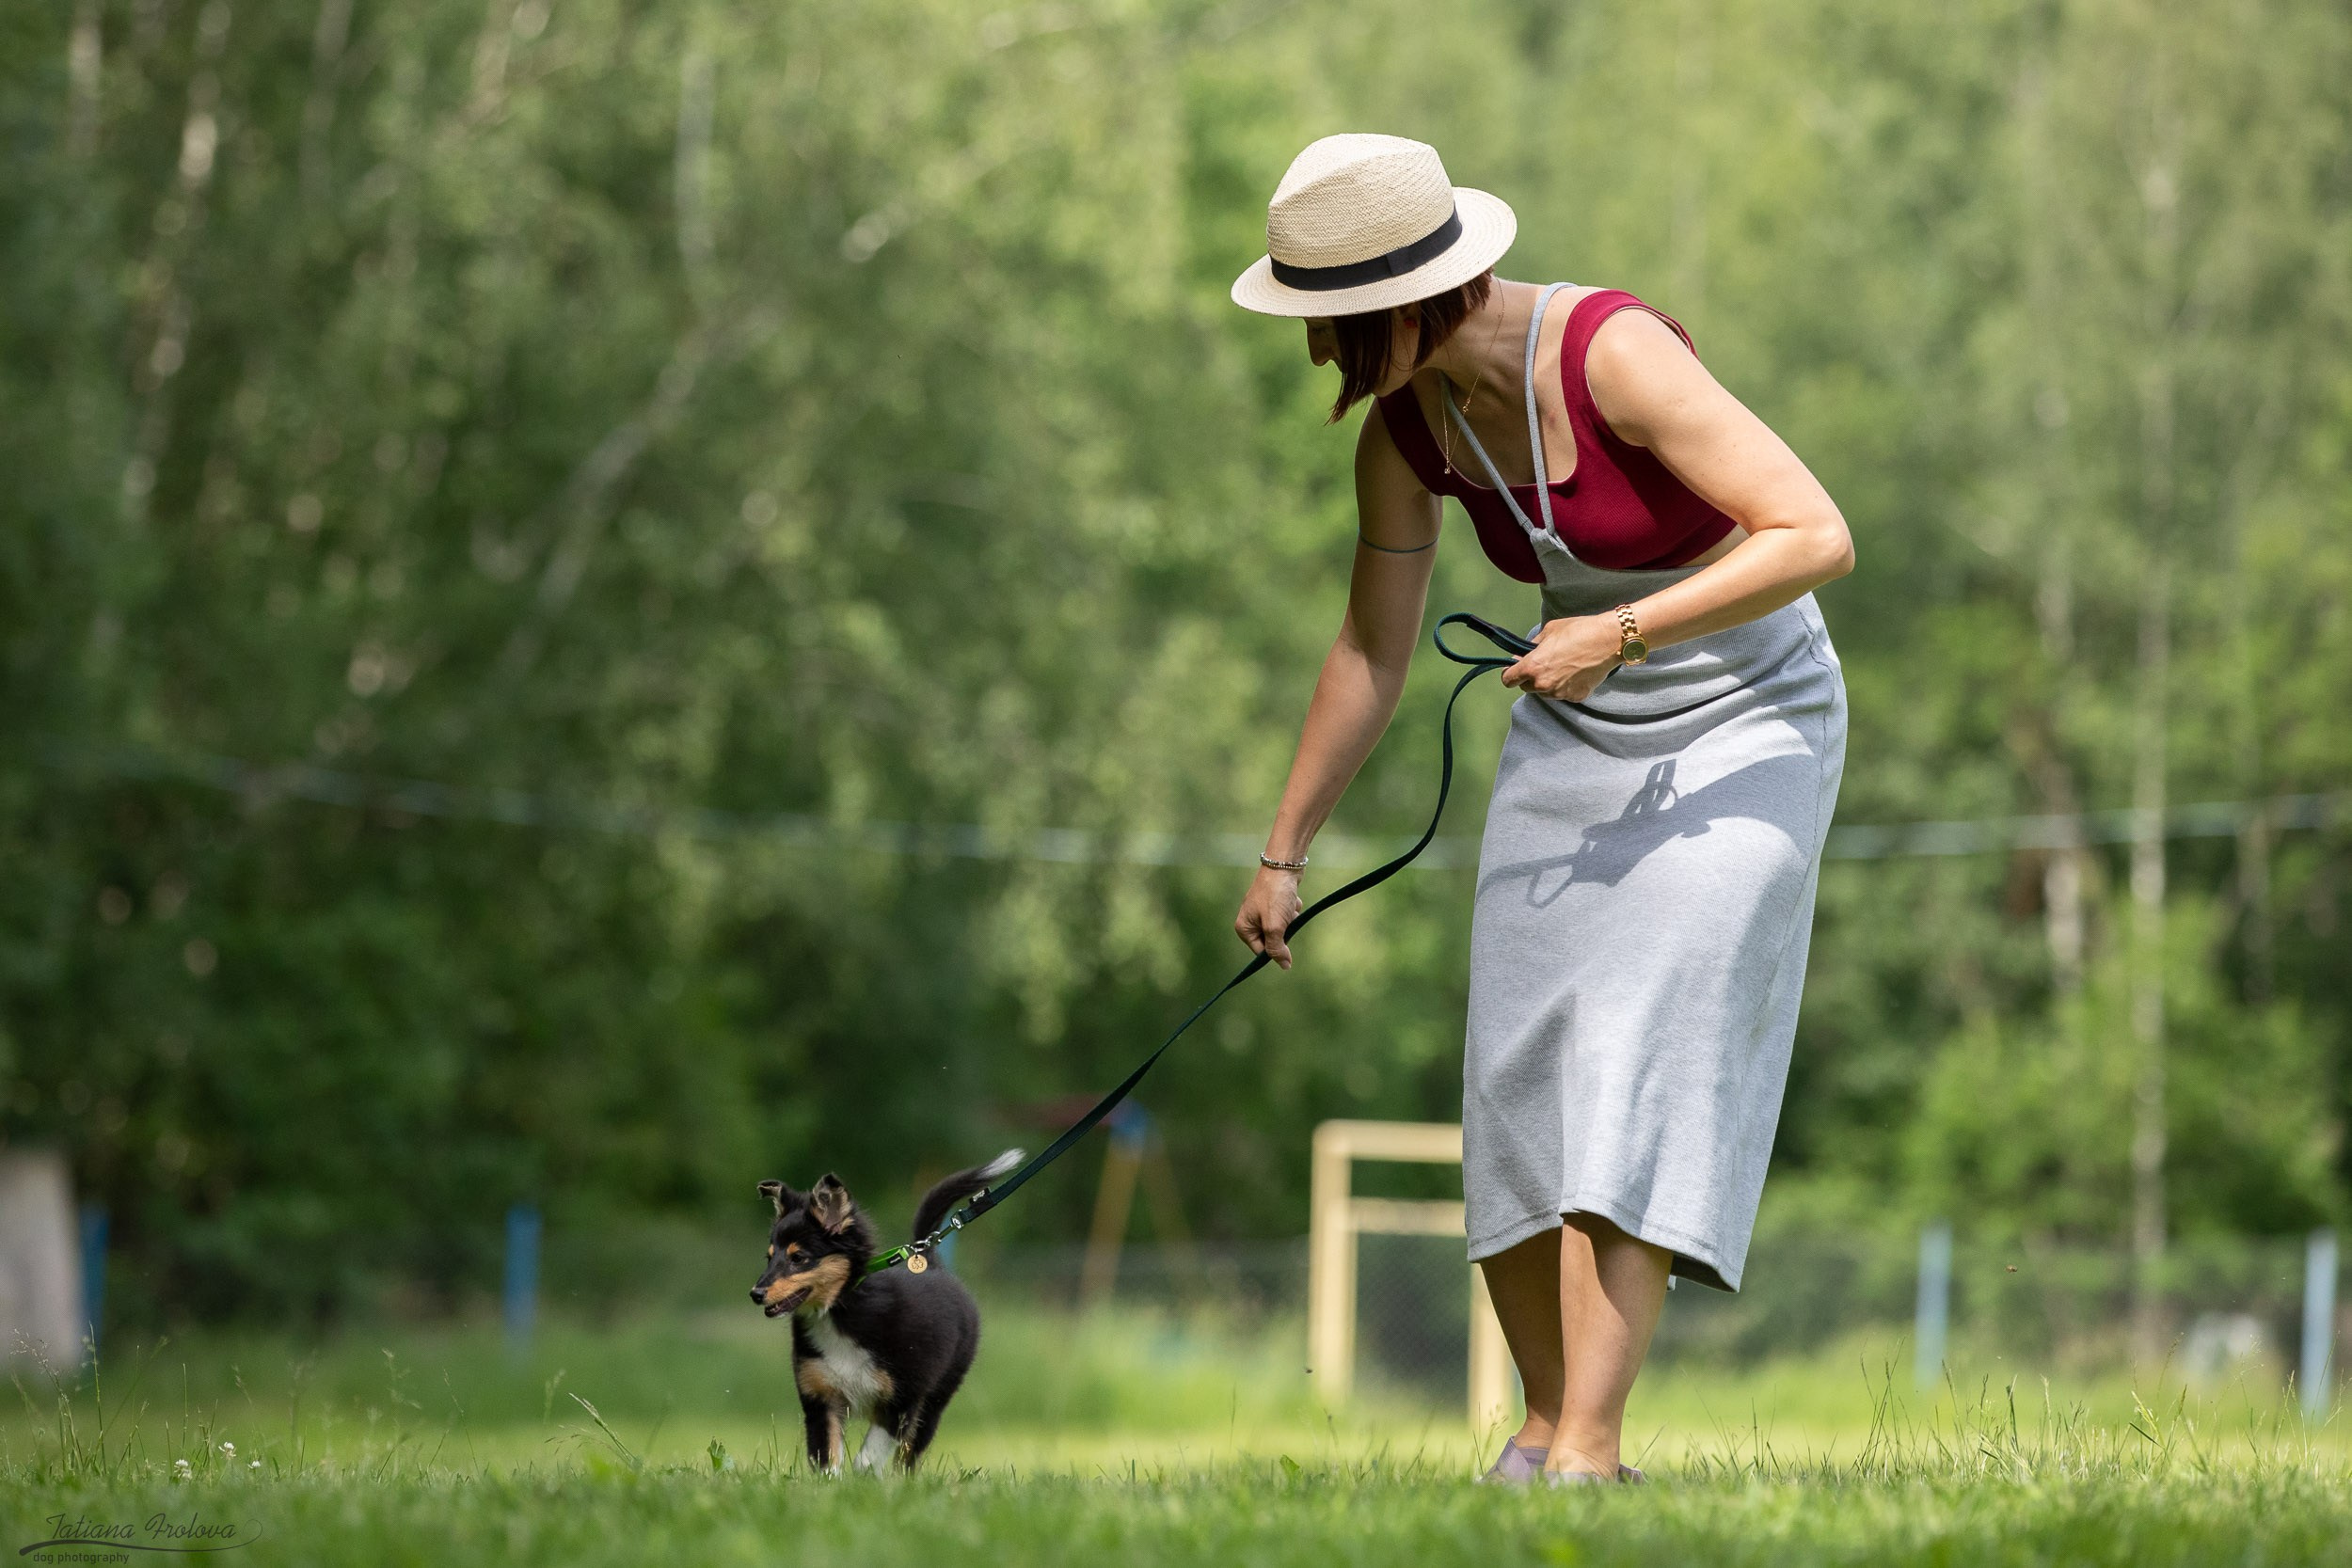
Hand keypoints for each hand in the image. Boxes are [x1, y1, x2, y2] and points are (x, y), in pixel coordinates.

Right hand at [1234, 865, 1303, 968]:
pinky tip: (1290, 897)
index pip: (1261, 951)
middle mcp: (1250, 920)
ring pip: (1284, 926)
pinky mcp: (1275, 902)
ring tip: (1286, 904)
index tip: (1284, 937)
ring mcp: (1263, 910)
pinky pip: (1287, 914)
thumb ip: (1277, 949)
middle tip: (1284, 917)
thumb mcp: (1274, 927)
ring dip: (1290, 918)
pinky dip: (1292, 908)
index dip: (1275, 948)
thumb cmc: (1275, 896)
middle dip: (1284, 930)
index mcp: (1244, 927)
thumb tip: (1284, 966)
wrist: (1283, 865)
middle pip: (1274, 939)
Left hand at [1499, 614, 1621, 702]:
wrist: (1609, 640)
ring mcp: (1560, 693)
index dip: (1510, 673)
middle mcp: (1543, 684)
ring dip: (1547, 683)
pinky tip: (1576, 672)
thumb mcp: (1548, 631)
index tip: (1514, 669)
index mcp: (1533, 667)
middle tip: (1544, 663)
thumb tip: (1523, 655)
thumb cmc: (1579, 631)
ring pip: (1545, 692)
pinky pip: (1563, 694)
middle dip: (1530, 677)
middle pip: (1526, 687)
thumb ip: (1532, 646)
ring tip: (1563, 666)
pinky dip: (1565, 685)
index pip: (1508, 680)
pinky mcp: (1576, 697)